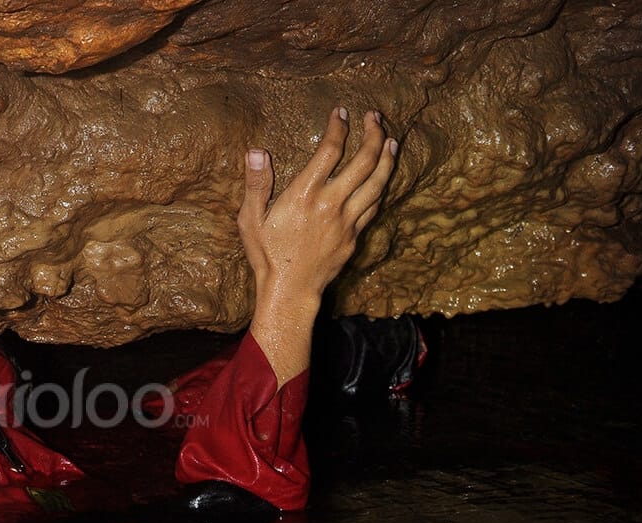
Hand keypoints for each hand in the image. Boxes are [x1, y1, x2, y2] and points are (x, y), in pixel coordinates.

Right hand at [239, 107, 397, 308]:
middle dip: (372, 134)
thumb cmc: (267, 255)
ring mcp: (347, 221)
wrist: (290, 291)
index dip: (338, 127)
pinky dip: (382, 186)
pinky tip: (383, 176)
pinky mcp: (354, 236)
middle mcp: (331, 203)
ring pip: (377, 182)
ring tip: (391, 140)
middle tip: (374, 117)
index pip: (329, 151)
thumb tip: (257, 152)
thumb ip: (256, 184)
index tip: (341, 112)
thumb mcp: (250, 220)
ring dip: (386, 157)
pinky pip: (374, 205)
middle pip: (363, 161)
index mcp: (305, 195)